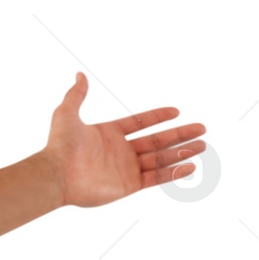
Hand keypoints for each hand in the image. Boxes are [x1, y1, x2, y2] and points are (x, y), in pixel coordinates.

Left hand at [38, 72, 206, 208]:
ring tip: (203, 145)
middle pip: (156, 140)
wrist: (56, 174)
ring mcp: (125, 168)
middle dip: (180, 135)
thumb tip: (79, 74)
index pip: (139, 123)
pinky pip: (156, 177)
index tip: (176, 111)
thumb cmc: (59, 144)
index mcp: (108, 133)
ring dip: (182, 152)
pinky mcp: (128, 185)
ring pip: (160, 158)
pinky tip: (190, 165)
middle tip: (202, 129)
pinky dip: (173, 172)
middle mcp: (120, 150)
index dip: (157, 117)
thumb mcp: (66, 113)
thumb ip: (77, 94)